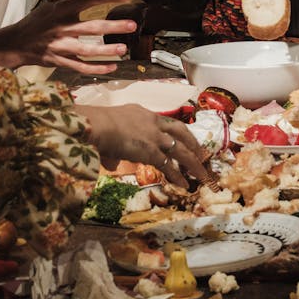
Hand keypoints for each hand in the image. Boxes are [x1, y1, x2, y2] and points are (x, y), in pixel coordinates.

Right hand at [0, 0, 137, 74]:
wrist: (16, 43)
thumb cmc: (38, 21)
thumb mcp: (54, 4)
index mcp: (61, 10)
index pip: (88, 0)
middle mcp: (62, 28)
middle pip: (91, 27)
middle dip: (113, 26)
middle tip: (132, 24)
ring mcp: (61, 46)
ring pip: (87, 50)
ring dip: (107, 50)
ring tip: (124, 49)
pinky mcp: (60, 61)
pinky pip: (80, 67)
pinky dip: (96, 69)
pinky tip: (112, 67)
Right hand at [78, 104, 207, 187]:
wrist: (98, 125)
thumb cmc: (97, 126)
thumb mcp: (110, 130)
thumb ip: (114, 148)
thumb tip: (111, 164)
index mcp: (144, 114)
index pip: (164, 122)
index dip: (174, 131)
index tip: (182, 138)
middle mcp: (153, 123)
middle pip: (180, 131)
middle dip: (192, 142)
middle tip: (200, 152)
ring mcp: (155, 137)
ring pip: (181, 150)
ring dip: (193, 163)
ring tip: (201, 173)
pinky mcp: (152, 152)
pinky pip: (169, 166)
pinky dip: (177, 176)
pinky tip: (184, 185)